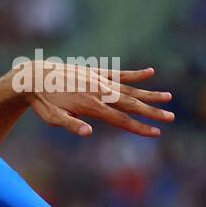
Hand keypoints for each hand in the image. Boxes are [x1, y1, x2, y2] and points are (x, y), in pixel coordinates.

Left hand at [23, 62, 174, 137]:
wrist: (34, 76)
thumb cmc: (42, 101)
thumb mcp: (52, 118)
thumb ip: (71, 125)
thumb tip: (89, 133)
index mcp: (91, 106)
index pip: (121, 119)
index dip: (140, 127)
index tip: (156, 132)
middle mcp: (99, 92)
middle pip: (131, 104)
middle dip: (152, 112)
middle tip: (171, 117)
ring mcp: (99, 81)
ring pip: (130, 89)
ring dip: (149, 95)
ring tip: (168, 97)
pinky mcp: (95, 73)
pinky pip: (119, 74)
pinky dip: (134, 74)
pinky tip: (150, 72)